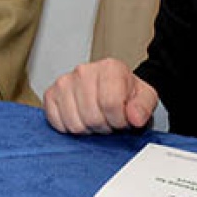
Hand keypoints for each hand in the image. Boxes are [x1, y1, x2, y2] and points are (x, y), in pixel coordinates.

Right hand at [43, 58, 158, 134]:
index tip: (123, 119)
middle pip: (92, 117)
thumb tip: (134, 117)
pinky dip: (68, 127)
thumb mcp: (145, 98)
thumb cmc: (126, 93)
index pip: (111, 105)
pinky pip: (55, 121)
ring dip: (87, 128)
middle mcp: (84, 71)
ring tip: (95, 118)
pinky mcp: (51, 94)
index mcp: (110, 68)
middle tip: (109, 120)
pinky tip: (80, 118)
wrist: (112, 87)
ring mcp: (64, 81)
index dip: (119, 121)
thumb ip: (143, 107)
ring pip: (74, 123)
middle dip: (103, 126)